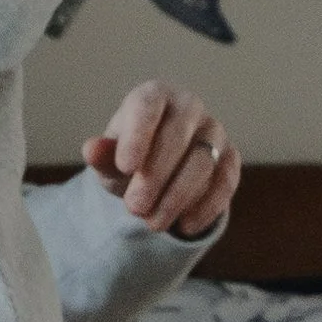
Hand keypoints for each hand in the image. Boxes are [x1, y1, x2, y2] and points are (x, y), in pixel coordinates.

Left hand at [80, 82, 238, 240]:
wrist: (157, 172)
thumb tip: (91, 150)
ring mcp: (214, 131)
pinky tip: (184, 226)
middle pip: (178, 136)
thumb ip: (103, 156)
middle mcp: (189, 106)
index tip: (125, 167)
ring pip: (204, 161)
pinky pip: (225, 181)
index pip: (148, 107)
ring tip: (153, 223)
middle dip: (155, 176)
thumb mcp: (110, 160)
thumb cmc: (130, 158)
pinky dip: (206, 206)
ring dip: (177, 197)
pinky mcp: (231, 158)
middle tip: (134, 208)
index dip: (138, 136)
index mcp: (154, 96)